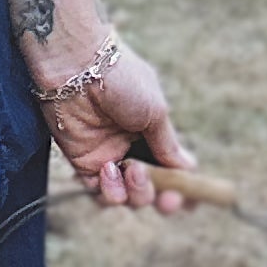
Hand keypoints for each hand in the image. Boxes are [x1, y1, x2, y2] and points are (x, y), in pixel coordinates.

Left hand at [38, 36, 193, 211]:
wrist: (79, 67)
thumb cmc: (123, 80)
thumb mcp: (156, 111)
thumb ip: (168, 146)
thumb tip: (187, 170)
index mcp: (153, 133)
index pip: (171, 169)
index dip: (181, 189)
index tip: (187, 200)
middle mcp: (132, 148)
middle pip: (151, 190)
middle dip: (161, 197)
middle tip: (166, 197)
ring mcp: (107, 157)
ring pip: (127, 197)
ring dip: (135, 192)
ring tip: (132, 170)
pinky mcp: (83, 162)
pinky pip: (99, 193)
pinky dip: (108, 190)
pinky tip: (108, 169)